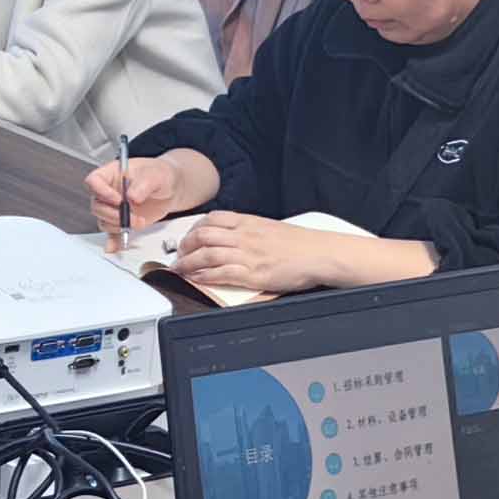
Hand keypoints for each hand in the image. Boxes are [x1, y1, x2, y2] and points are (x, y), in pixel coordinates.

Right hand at [84, 154, 202, 244]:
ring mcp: (113, 207)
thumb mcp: (155, 174)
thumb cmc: (159, 174)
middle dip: (114, 214)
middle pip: (97, 205)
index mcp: (112, 174)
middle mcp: (108, 191)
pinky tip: (115, 246)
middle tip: (132, 216)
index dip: (101, 192)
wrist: (170, 188)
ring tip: (138, 222)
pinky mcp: (120, 221)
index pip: (94, 181)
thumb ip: (143, 184)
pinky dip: (114, 241)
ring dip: (118, 225)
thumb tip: (132, 196)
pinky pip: (111, 233)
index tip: (118, 200)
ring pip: (103, 220)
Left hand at [170, 210, 381, 296]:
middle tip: (178, 255)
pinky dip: (204, 276)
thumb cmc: (300, 244)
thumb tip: (232, 236)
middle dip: (185, 246)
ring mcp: (248, 254)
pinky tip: (196, 278)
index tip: (186, 238)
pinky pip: (221, 273)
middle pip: (203, 235)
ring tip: (180, 269)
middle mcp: (245, 235)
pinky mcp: (253, 273)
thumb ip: (249, 231)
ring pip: (207, 254)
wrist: (320, 254)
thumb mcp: (270, 228)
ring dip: (188, 262)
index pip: (212, 219)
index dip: (193, 228)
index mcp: (249, 222)